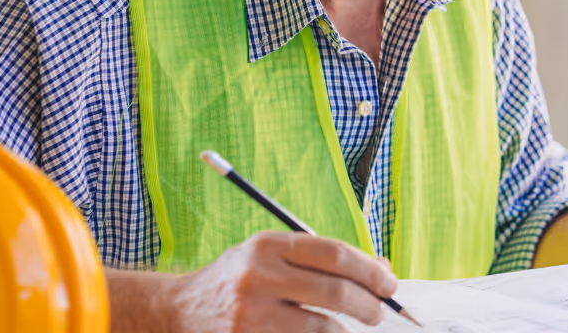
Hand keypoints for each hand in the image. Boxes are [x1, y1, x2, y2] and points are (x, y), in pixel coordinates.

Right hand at [158, 231, 397, 331]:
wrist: (178, 310)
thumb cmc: (239, 279)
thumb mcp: (272, 256)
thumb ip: (321, 260)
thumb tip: (382, 270)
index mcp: (269, 245)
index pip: (334, 254)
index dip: (369, 270)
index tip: (389, 284)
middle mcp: (258, 275)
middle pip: (334, 291)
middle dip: (368, 305)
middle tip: (380, 313)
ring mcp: (251, 313)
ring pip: (321, 327)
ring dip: (345, 332)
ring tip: (350, 330)